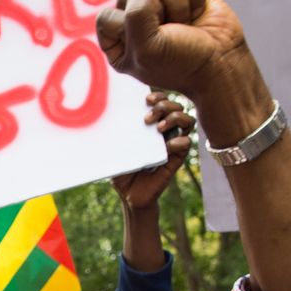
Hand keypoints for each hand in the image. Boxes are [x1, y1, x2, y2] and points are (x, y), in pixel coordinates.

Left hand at [96, 0, 246, 98]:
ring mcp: (160, 4)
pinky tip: (196, 13)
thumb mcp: (148, 49)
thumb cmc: (182, 63)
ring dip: (178, 3)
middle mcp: (135, 20)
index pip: (106, 16)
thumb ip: (135, 14)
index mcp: (117, 42)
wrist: (222, 62)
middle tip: (170, 30)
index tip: (147, 40)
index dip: (128, 23)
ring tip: (184, 24)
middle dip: (157, 10)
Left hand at [111, 92, 194, 211]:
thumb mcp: (116, 149)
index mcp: (151, 126)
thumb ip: (115, 135)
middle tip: (148, 118)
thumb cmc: (122, 170)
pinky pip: (186, 144)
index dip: (158, 96)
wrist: (129, 195)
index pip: (162, 102)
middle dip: (165, 105)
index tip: (146, 99)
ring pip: (187, 121)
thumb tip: (102, 120)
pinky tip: (168, 144)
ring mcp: (172, 144)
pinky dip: (180, 141)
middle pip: (176, 107)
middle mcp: (165, 132)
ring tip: (158, 128)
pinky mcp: (176, 159)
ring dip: (175, 118)